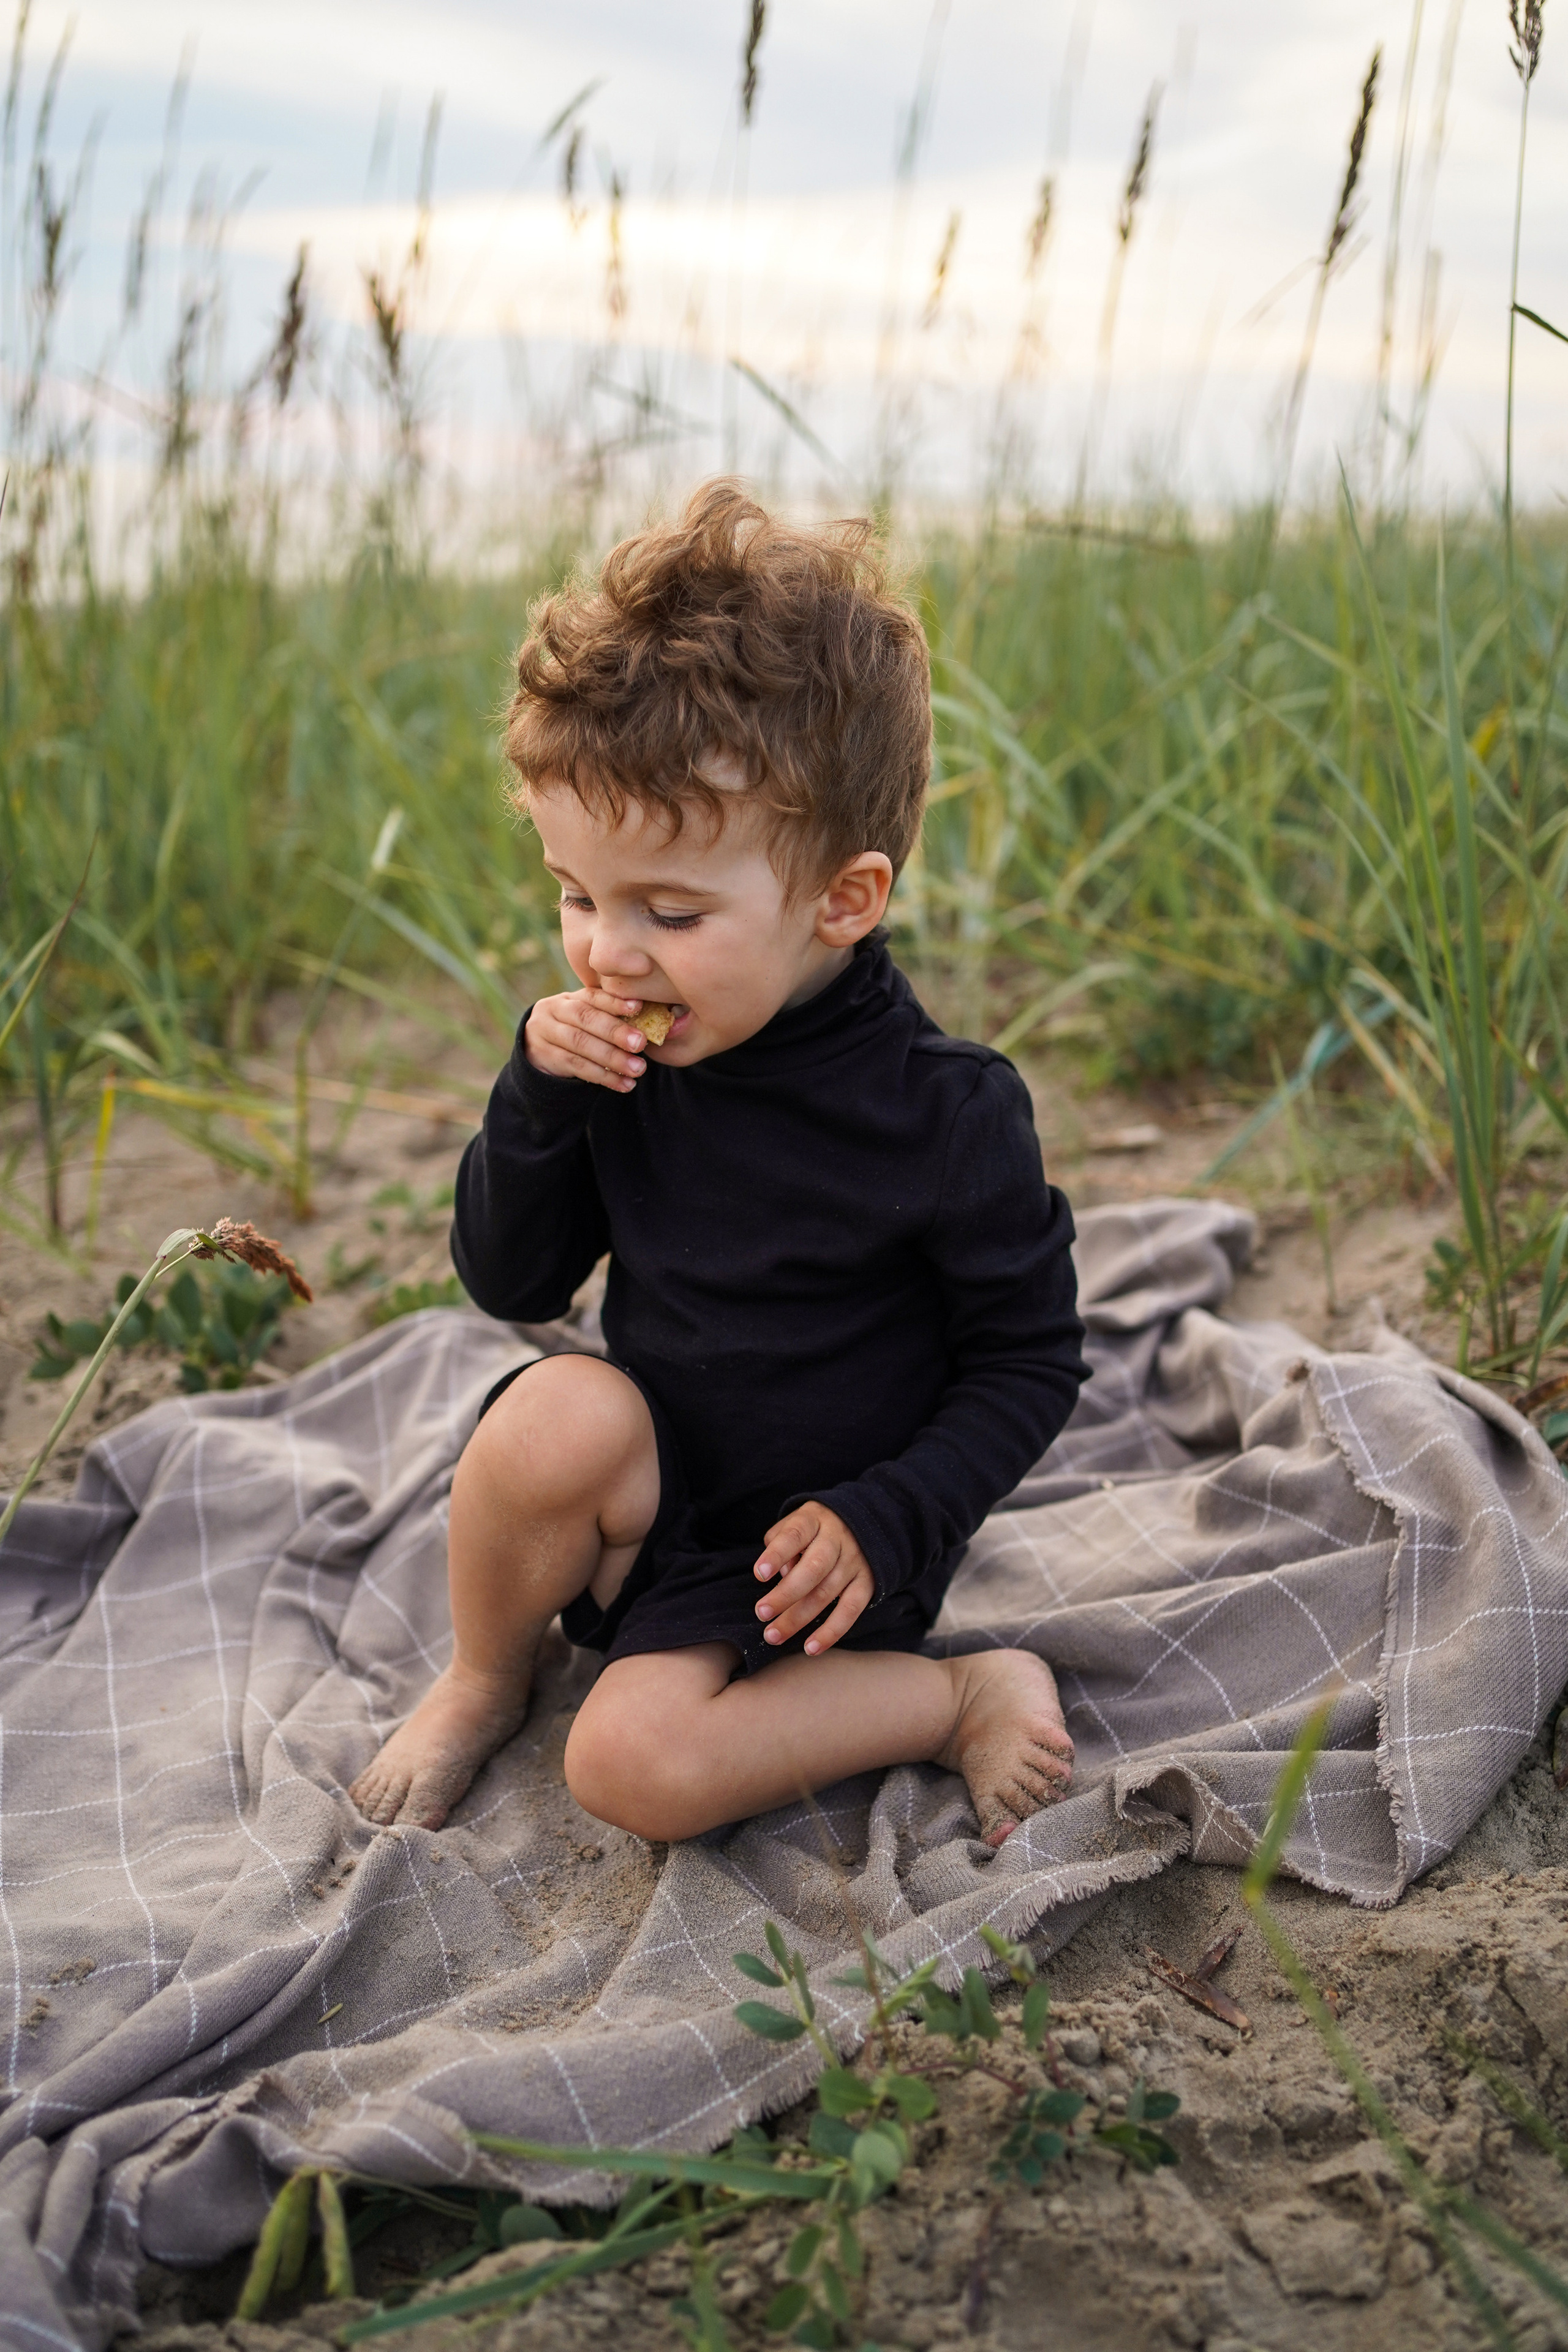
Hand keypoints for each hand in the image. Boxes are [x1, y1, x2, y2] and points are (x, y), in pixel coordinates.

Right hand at [525, 987, 653, 1091]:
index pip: (592, 995)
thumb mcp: (587, 1021)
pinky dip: (604, 1077)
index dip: (614, 1001)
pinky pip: (576, 1067)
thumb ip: (611, 1018)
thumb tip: (655, 1021)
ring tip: (638, 1069)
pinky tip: (625, 1084)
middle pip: (585, 1018)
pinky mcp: (543, 1057)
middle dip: (615, 1031)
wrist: (539, 1053)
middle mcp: (553, 1010)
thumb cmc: (576, 1034)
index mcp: (569, 997)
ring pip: (580, 1044)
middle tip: (641, 1043)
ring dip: (613, 1058)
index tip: (638, 1007)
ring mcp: (544, 1032)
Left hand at [753, 1502, 873, 1654]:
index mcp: (814, 1520)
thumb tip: (782, 1575)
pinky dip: (831, 1632)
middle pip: (813, 1568)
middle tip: (762, 1613)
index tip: (759, 1573)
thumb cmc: (812, 1529)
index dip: (777, 1555)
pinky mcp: (867, 1582)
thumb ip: (780, 1543)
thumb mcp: (794, 1523)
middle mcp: (837, 1539)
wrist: (860, 1522)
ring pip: (827, 1593)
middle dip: (786, 1594)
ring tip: (773, 1635)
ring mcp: (854, 1561)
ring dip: (799, 1618)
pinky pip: (850, 1611)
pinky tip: (810, 1648)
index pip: (795, 1535)